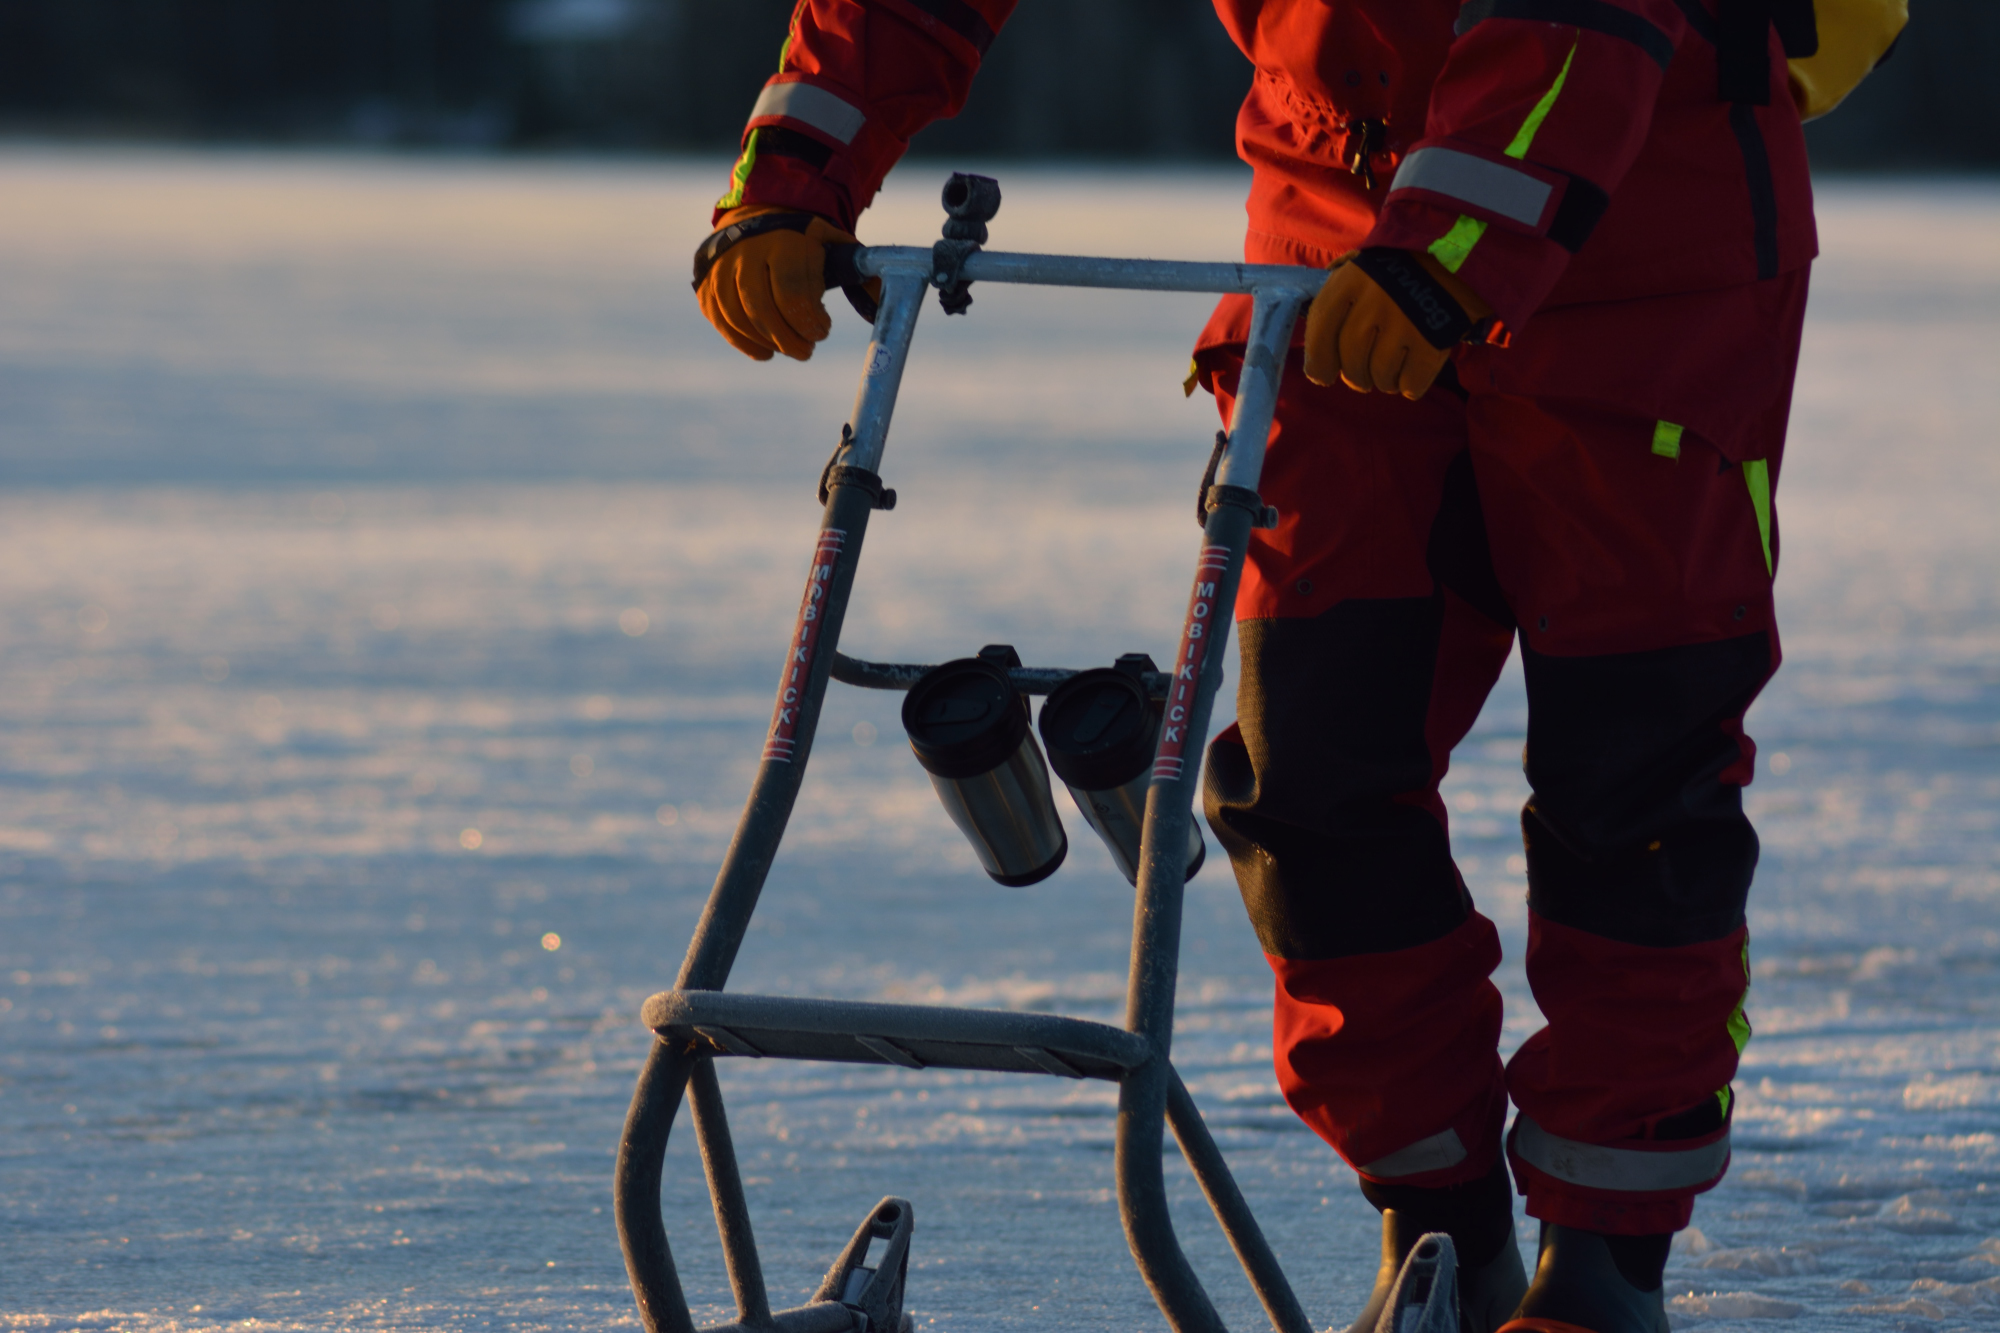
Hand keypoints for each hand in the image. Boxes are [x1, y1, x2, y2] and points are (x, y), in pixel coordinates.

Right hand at [696, 206, 858, 361]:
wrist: (759, 216)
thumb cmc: (807, 241)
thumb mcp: (836, 246)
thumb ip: (862, 274)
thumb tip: (887, 304)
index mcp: (784, 241)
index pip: (792, 292)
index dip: (809, 321)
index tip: (823, 330)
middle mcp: (747, 252)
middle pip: (762, 309)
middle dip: (788, 339)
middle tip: (807, 351)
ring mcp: (722, 267)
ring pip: (738, 317)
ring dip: (767, 342)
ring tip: (788, 349)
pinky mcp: (706, 283)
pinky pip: (721, 320)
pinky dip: (742, 342)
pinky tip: (765, 350)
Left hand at [1303, 250, 1491, 399]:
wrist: (1459, 259)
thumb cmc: (1399, 269)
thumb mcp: (1361, 266)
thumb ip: (1336, 295)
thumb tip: (1314, 335)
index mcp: (1351, 281)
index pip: (1320, 330)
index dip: (1317, 361)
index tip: (1322, 375)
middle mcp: (1374, 301)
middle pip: (1351, 363)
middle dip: (1355, 377)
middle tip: (1362, 375)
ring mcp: (1405, 322)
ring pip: (1381, 377)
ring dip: (1385, 379)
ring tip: (1393, 363)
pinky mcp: (1434, 342)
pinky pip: (1410, 384)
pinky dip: (1410, 384)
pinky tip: (1414, 367)